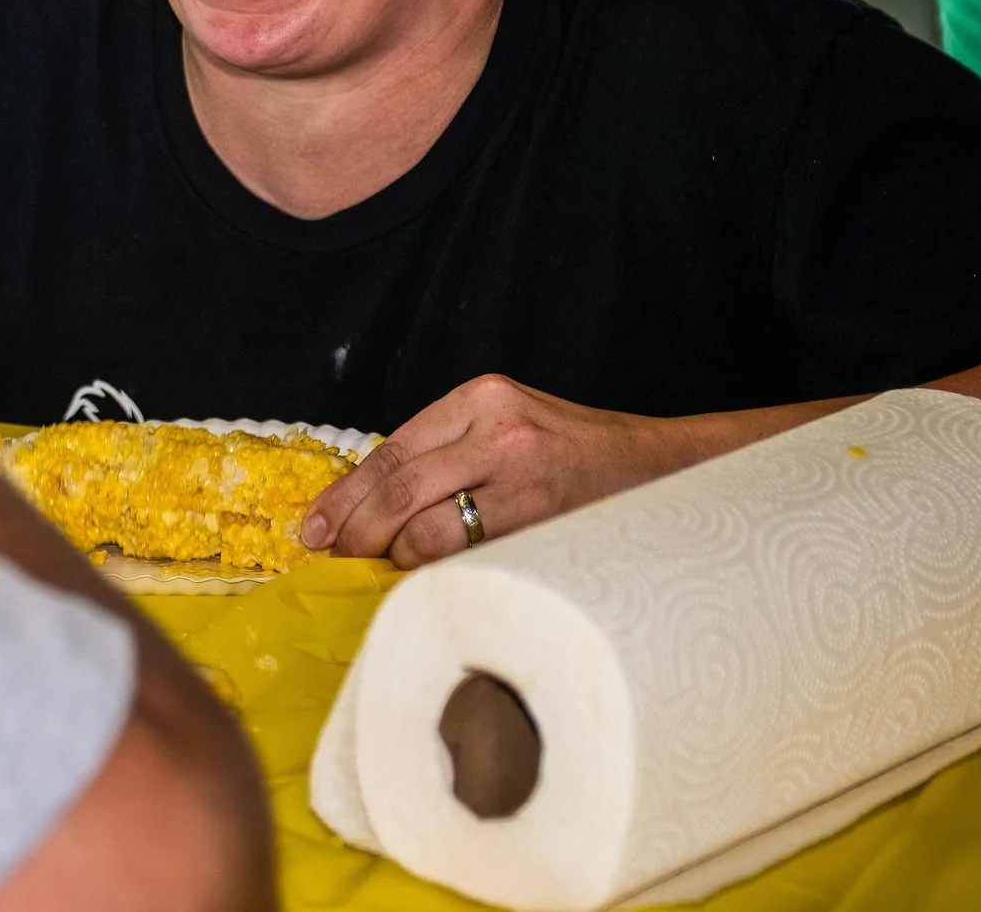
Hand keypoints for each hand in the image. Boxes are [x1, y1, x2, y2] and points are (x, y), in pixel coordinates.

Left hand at [301, 374, 711, 567]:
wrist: (664, 470)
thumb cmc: (573, 454)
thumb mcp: (505, 427)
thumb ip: (444, 453)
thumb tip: (366, 508)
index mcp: (480, 397)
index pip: (392, 451)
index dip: (345, 497)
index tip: (315, 530)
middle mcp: (500, 429)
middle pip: (401, 489)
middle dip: (359, 533)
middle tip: (336, 561)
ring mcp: (527, 476)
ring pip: (434, 531)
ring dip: (401, 560)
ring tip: (387, 572)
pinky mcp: (550, 521)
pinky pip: (476, 557)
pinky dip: (444, 574)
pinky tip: (432, 582)